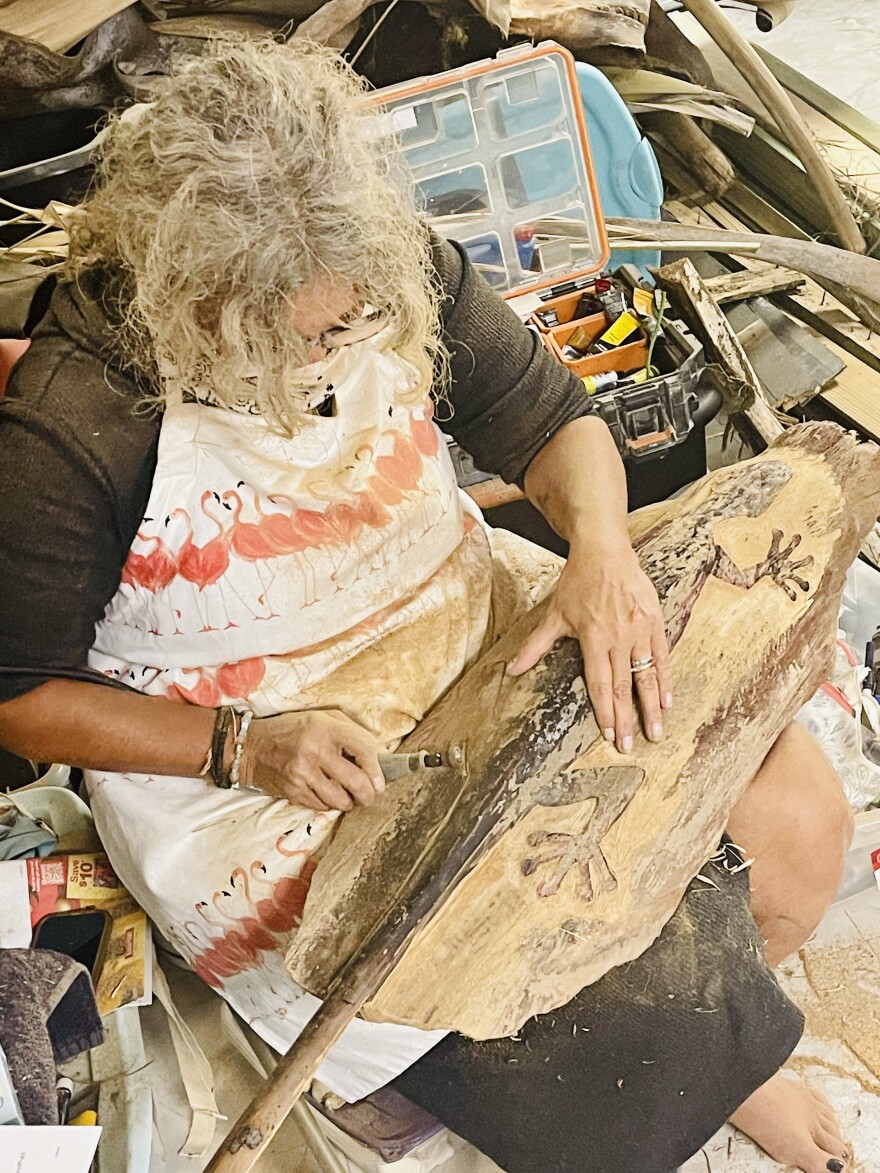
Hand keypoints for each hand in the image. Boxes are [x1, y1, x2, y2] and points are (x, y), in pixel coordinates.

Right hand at [240, 709, 385, 810]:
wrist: (251, 747)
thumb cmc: (292, 730)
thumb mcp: (321, 718)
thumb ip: (351, 732)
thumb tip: (380, 754)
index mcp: (325, 729)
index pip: (364, 749)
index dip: (378, 768)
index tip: (381, 779)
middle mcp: (314, 751)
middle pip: (356, 782)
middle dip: (369, 793)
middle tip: (371, 793)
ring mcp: (302, 774)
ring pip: (341, 800)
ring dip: (349, 801)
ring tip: (347, 794)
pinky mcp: (293, 792)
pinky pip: (322, 807)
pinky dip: (329, 804)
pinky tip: (326, 793)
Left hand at [507, 539, 671, 752]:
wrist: (605, 552)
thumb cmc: (578, 582)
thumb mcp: (554, 614)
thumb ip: (536, 646)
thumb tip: (512, 670)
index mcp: (594, 639)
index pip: (600, 684)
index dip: (605, 711)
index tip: (608, 734)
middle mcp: (619, 638)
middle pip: (624, 687)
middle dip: (627, 720)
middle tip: (630, 746)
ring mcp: (639, 631)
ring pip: (646, 676)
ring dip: (651, 707)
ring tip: (655, 732)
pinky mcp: (655, 622)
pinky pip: (662, 656)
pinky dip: (665, 680)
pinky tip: (667, 700)